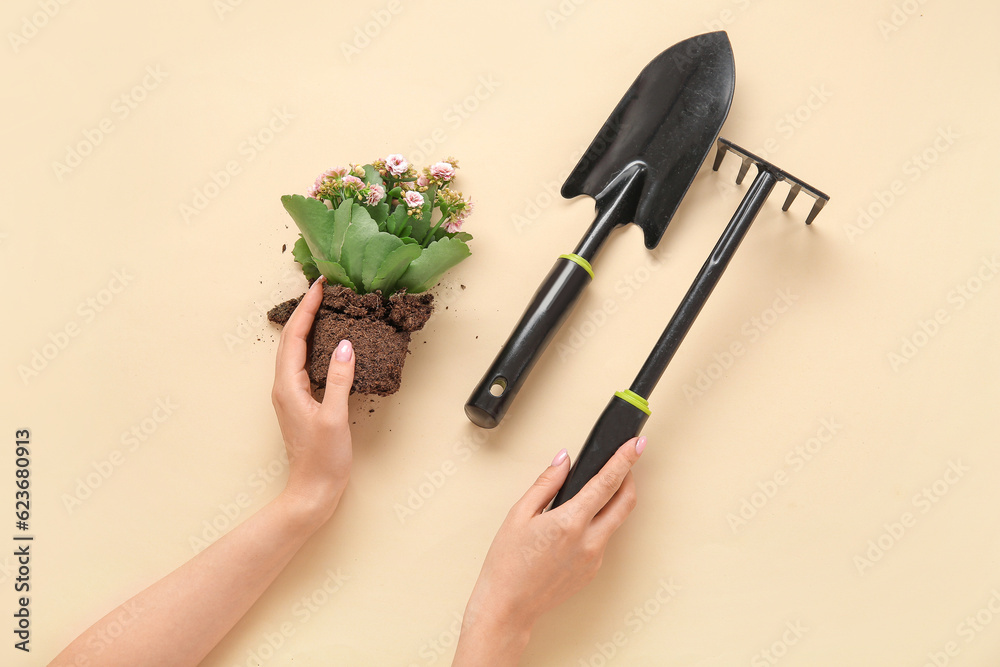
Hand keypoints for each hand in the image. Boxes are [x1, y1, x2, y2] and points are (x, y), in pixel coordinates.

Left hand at [271, 276, 354, 522]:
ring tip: (325, 306)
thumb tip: (345, 344)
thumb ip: (340, 379)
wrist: (313, 490)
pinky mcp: (301, 402)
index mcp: (288, 386)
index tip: (320, 285)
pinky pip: (304, 363)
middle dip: (305, 310)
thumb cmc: (323, 458)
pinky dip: (314, 345)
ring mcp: (291, 394)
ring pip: (296, 349)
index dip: (306, 308)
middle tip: (324, 288)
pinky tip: (329, 342)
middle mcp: (284, 386)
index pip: (294, 336)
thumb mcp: (335, 417)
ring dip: (308, 325)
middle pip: (290, 338)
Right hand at [454, 437, 644, 664]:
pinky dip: (598, 523)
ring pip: (615, 521)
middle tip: (626, 463)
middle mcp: (589, 542)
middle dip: (630, 478)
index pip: (607, 482)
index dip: (625, 459)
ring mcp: (594, 558)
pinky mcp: (593, 571)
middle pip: (625, 502)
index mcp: (569, 522)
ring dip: (613, 501)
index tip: (636, 444)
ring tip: (597, 489)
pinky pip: (603, 539)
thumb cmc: (507, 563)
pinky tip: (579, 521)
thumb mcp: (519, 514)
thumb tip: (564, 460)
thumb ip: (546, 483)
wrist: (508, 606)